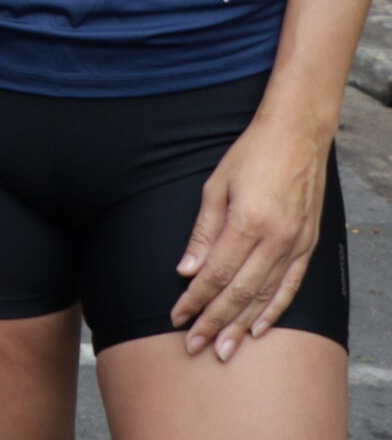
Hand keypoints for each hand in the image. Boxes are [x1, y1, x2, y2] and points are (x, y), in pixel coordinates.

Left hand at [171, 113, 334, 359]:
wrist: (297, 136)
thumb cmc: (250, 156)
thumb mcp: (215, 186)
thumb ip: (202, 231)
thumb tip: (185, 270)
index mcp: (246, 223)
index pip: (215, 274)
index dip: (194, 300)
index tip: (176, 317)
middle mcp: (274, 240)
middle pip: (239, 293)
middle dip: (214, 322)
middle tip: (194, 347)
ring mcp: (295, 245)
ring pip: (265, 296)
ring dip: (242, 326)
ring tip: (224, 350)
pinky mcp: (308, 246)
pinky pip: (291, 287)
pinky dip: (275, 311)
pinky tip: (260, 329)